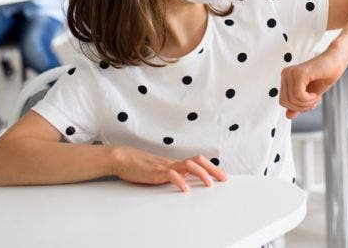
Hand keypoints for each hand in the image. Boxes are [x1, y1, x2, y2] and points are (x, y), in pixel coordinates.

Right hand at [109, 146, 227, 191]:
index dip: (211, 167)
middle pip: (198, 161)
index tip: (222, 175)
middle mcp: (174, 163)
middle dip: (213, 170)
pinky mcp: (156, 172)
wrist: (123, 158)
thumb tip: (184, 181)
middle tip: (224, 178)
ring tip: (210, 184)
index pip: (198, 162)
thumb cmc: (140, 166)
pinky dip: (180, 181)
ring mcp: (165, 166)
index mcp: (175, 163)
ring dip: (201, 174)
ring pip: (189, 165)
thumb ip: (172, 174)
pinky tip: (186, 189)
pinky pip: (171, 175)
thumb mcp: (160, 171)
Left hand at [279, 49, 347, 118]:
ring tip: (316, 97)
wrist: (337, 61)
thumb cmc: (325, 75)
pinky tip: (316, 94)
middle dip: (301, 107)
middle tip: (314, 102)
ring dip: (307, 103)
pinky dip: (308, 99)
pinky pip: (298, 95)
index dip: (297, 108)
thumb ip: (298, 104)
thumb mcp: (310, 95)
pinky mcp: (299, 74)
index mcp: (286, 77)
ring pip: (292, 100)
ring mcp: (291, 73)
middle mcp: (286, 73)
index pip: (283, 101)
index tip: (310, 104)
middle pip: (285, 102)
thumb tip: (288, 116)